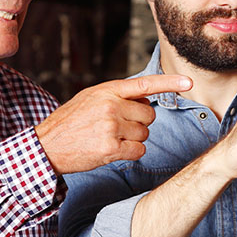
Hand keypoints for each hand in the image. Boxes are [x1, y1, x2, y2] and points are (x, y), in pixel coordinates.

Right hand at [36, 74, 192, 173]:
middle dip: (139, 123)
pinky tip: (113, 150)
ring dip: (133, 139)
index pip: (144, 84)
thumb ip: (117, 96)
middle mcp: (111, 106)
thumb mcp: (91, 98)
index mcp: (107, 90)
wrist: (47, 145)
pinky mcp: (111, 148)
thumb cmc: (70, 122)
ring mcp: (111, 127)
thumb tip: (146, 99)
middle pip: (149, 115)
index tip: (189, 83)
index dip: (169, 83)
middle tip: (117, 127)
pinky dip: (131, 153)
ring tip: (110, 138)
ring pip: (144, 134)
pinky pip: (139, 151)